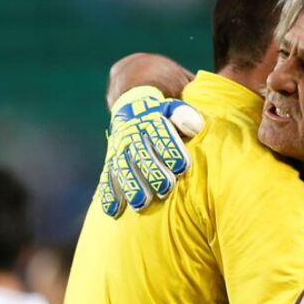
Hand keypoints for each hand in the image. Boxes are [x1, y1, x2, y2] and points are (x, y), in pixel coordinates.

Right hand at [96, 86, 203, 217]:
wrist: (133, 93)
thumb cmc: (166, 103)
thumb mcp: (177, 98)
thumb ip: (185, 113)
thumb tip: (195, 127)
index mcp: (149, 115)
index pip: (159, 131)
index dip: (170, 147)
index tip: (182, 165)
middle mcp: (131, 131)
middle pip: (140, 152)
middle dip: (152, 170)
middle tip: (165, 187)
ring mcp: (119, 146)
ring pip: (122, 166)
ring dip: (130, 186)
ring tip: (140, 204)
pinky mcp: (112, 160)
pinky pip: (108, 177)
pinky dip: (109, 194)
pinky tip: (113, 211)